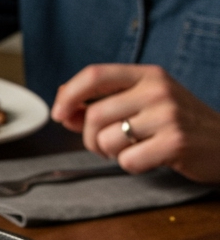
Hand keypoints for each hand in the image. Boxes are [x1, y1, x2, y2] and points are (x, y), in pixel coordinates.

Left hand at [51, 63, 219, 183]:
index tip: (58, 114)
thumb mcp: (145, 103)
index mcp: (148, 75)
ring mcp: (168, 116)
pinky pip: (127, 160)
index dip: (69, 94)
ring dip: (110, 153)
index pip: (95, 74)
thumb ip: (105, 104)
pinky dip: (132, 165)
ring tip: (133, 149)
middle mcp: (158, 90)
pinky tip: (151, 158)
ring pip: (107, 139)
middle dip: (89, 138)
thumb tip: (64, 111)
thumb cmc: (180, 124)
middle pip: (94, 115)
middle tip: (105, 146)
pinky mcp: (175, 143)